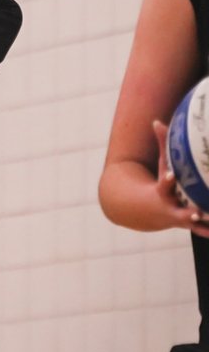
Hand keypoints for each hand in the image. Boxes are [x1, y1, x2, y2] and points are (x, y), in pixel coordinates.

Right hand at [152, 119, 208, 237]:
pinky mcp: (192, 226)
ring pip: (196, 225)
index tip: (173, 176)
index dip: (168, 181)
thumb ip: (162, 144)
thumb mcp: (160, 165)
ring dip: (206, 224)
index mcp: (163, 192)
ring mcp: (182, 220)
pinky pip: (204, 230)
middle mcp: (172, 209)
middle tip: (198, 211)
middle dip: (190, 214)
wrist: (149, 212)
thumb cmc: (160, 181)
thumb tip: (157, 121)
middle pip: (182, 212)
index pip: (165, 185)